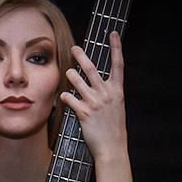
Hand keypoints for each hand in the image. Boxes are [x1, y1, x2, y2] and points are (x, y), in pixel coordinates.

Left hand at [60, 31, 127, 160]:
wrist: (112, 147)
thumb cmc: (114, 129)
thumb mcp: (117, 108)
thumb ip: (109, 94)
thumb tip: (101, 84)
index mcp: (117, 91)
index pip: (118, 64)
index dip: (116, 48)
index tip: (113, 34)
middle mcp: (107, 94)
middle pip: (92, 69)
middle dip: (82, 56)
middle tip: (74, 48)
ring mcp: (95, 102)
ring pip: (78, 81)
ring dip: (70, 75)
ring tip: (67, 73)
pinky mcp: (84, 113)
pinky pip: (70, 99)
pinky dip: (65, 97)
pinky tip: (63, 97)